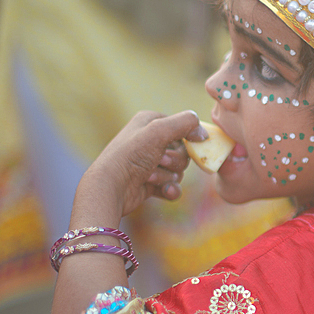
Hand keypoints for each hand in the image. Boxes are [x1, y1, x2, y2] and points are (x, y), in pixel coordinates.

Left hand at [78, 110, 207, 219]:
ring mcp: (149, 163)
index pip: (182, 127)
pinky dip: (170, 189)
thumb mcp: (158, 131)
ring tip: (150, 177)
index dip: (189, 137)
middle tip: (160, 161)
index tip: (194, 144)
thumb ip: (185, 123)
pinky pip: (172, 185)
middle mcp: (149, 140)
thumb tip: (203, 133)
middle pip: (183, 151)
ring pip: (178, 170)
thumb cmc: (131, 155)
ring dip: (168, 175)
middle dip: (175, 160)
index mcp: (150, 122)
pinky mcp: (150, 182)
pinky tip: (163, 191)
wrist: (110, 188)